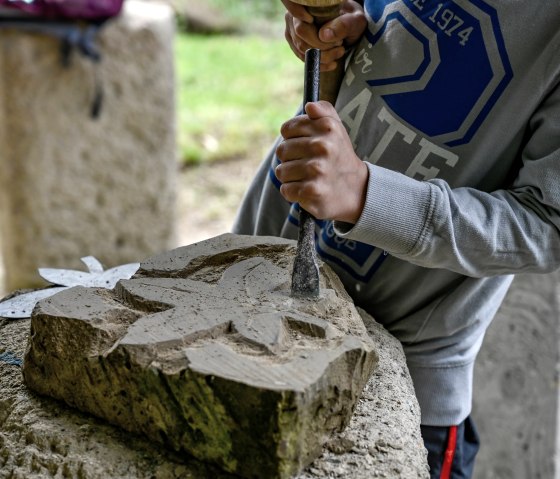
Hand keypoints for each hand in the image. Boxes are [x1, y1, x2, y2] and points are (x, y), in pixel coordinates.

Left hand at [275, 101, 368, 223]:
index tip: (304, 147)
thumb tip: (309, 106)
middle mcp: (322, 146)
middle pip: (282, 151)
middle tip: (308, 166)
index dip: (292, 139)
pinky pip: (286, 189)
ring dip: (291, 178)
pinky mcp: (312, 191)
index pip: (287, 130)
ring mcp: (317, 170)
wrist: (357, 191)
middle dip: (291, 160)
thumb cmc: (339, 157)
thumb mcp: (337, 130)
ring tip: (308, 178)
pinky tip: (308, 191)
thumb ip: (324, 111)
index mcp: (326, 128)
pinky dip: (293, 193)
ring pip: (281, 171)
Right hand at [282, 0, 366, 70]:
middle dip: (322, 48)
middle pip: (301, 39)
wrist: (347, 26)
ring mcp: (292, 31)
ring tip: (339, 51)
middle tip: (340, 45)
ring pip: (302, 51)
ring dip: (322, 57)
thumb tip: (323, 35)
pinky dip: (318, 63)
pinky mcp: (295, 44)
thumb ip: (343, 25)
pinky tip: (332, 63)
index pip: (301, 23)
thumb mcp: (354, 20)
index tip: (326, 38)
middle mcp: (294, 17)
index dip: (309, 34)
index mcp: (306, 6)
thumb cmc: (351, 20)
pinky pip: (303, 58)